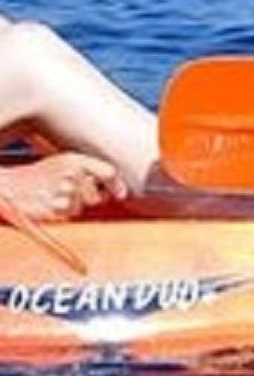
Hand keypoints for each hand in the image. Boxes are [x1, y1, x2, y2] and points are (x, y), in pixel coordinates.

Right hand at [0, 153, 124, 221]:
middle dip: (88, 199)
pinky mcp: (52, 208)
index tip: (119, 194)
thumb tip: (120, 190)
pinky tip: (50, 203)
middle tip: (71, 193)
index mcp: (76, 160)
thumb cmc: (42, 173)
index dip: (116, 185)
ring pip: (81, 208)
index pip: (109, 173)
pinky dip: (61, 212)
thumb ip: (95, 171)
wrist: (10, 184)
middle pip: (96, 197)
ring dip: (72, 206)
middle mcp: (70, 174)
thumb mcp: (67, 162)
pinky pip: (67, 215)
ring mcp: (61, 192)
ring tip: (56, 196)